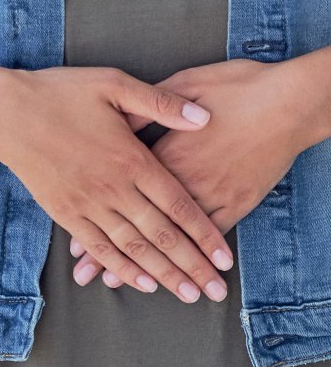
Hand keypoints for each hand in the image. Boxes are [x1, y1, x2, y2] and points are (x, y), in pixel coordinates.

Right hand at [0, 67, 233, 303]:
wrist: (6, 113)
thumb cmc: (59, 93)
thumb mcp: (113, 84)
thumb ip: (161, 103)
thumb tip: (205, 117)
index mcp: (131, 159)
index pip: (179, 205)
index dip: (204, 235)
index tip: (225, 259)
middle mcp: (113, 188)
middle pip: (161, 235)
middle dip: (192, 266)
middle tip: (215, 291)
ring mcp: (87, 204)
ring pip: (133, 248)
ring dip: (162, 274)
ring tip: (188, 294)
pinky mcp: (64, 212)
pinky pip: (98, 247)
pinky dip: (121, 268)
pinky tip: (140, 283)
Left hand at [69, 57, 329, 296]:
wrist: (290, 100)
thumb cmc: (237, 87)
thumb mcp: (184, 84)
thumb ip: (149, 105)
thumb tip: (120, 118)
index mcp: (164, 151)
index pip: (121, 190)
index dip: (97, 214)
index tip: (76, 239)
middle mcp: (183, 178)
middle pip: (140, 220)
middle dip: (110, 249)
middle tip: (87, 275)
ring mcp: (211, 192)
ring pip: (171, 235)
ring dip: (144, 262)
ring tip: (117, 283)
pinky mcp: (236, 201)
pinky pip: (207, 235)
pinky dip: (188, 255)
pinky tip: (174, 272)